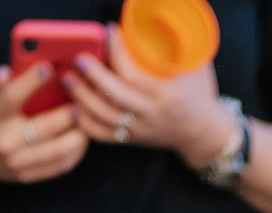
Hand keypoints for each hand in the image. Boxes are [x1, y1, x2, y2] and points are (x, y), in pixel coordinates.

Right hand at [0, 63, 88, 183]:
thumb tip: (8, 71)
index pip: (12, 97)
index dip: (30, 81)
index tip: (48, 67)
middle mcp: (5, 142)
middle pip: (44, 127)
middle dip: (68, 113)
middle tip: (83, 100)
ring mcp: (17, 163)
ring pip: (58, 150)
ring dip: (79, 135)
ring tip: (87, 120)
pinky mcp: (27, 176)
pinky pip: (60, 166)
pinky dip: (76, 152)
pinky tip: (82, 139)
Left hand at [67, 44, 237, 165]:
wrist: (203, 133)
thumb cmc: (199, 95)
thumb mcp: (196, 67)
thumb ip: (180, 43)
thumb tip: (161, 14)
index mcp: (167, 95)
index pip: (133, 75)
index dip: (117, 52)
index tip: (109, 31)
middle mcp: (151, 114)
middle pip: (114, 96)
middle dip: (92, 75)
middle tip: (78, 58)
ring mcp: (140, 129)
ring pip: (104, 117)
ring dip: (82, 97)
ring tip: (68, 80)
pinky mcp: (132, 139)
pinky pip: (104, 135)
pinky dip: (85, 123)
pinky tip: (74, 108)